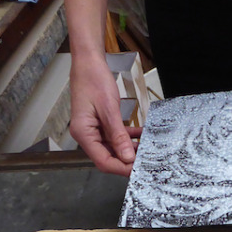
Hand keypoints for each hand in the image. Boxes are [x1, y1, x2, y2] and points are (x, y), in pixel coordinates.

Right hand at [69, 55, 142, 176]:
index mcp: (83, 133)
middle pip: (108, 157)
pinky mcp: (101, 124)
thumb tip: (128, 158)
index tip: (138, 169)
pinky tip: (141, 136)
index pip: (103, 161)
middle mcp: (86, 135)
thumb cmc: (94, 80)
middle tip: (146, 161)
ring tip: (147, 148)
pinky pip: (116, 137)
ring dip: (130, 149)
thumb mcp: (109, 109)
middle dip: (127, 161)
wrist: (89, 62)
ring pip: (114, 148)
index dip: (121, 168)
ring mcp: (93, 130)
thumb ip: (119, 136)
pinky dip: (128, 138)